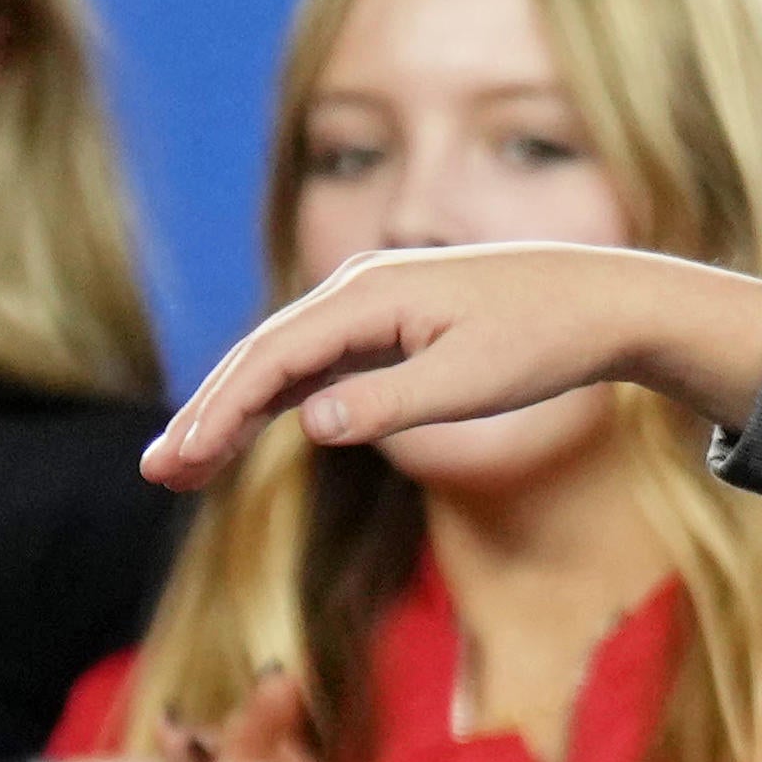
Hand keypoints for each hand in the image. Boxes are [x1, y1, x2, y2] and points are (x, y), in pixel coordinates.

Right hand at [155, 243, 761, 488]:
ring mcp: (369, 306)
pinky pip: (314, 364)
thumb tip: (309, 423)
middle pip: (261, 355)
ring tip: (182, 464)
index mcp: (371, 295)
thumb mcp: (470, 382)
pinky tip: (243, 434)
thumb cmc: (544, 341)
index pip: (273, 357)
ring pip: (281, 360)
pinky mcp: (386, 326)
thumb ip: (387, 404)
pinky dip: (274, 400)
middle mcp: (358, 290)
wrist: (605, 300)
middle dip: (206, 414)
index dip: (221, 410)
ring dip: (231, 410)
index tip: (182, 458)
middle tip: (157, 472)